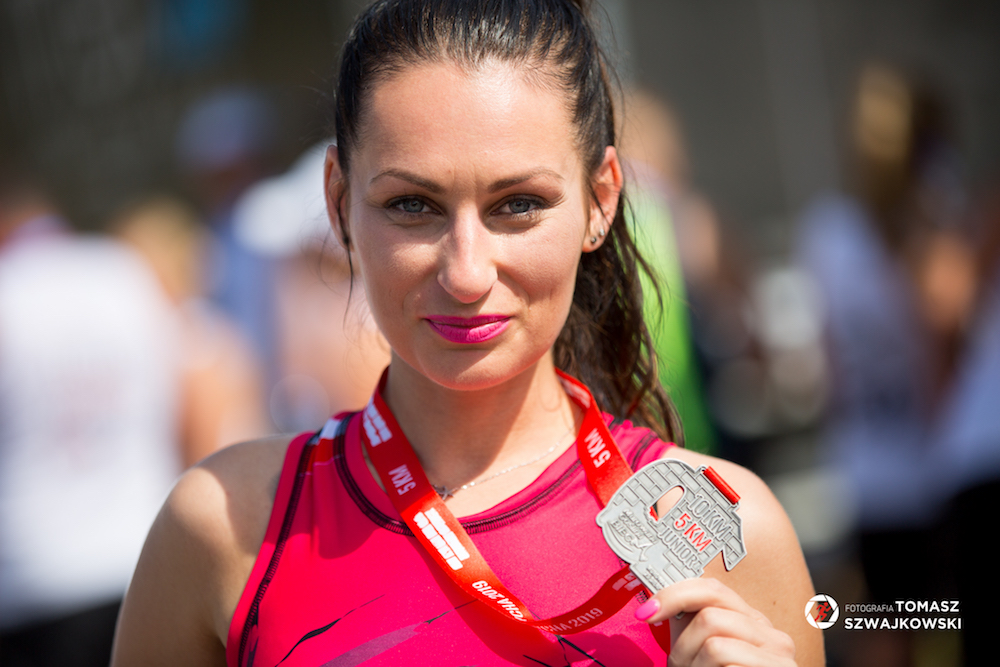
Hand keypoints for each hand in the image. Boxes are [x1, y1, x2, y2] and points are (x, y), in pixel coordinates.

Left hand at [635, 577, 796, 666]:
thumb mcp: (702, 652)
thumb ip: (691, 624)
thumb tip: (654, 603)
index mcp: (753, 622)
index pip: (711, 589)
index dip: (673, 595)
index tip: (646, 613)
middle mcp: (772, 635)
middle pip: (709, 617)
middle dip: (682, 648)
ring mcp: (779, 658)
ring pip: (714, 645)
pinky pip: (728, 665)